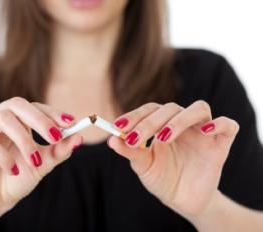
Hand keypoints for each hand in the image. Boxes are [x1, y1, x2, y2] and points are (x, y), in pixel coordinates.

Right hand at [0, 97, 81, 214]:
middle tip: (55, 137)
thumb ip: (59, 150)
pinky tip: (13, 171)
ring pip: (2, 119)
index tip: (71, 123)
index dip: (52, 112)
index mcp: (16, 119)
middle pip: (17, 104)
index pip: (34, 106)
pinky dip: (3, 156)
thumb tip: (79, 138)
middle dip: (39, 120)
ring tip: (34, 162)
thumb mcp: (43, 164)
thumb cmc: (19, 176)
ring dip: (23, 140)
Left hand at [108, 100, 238, 217]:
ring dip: (179, 120)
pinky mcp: (221, 146)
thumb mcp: (144, 166)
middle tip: (134, 138)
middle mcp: (182, 124)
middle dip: (150, 122)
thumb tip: (111, 139)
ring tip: (162, 138)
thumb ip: (130, 151)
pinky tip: (205, 131)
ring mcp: (202, 133)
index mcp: (162, 125)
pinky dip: (220, 124)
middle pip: (170, 108)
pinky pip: (229, 126)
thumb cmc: (162, 178)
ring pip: (199, 109)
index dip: (134, 115)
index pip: (150, 110)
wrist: (183, 200)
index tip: (117, 126)